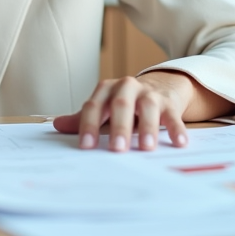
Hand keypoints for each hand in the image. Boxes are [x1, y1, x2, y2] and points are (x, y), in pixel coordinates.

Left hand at [52, 71, 231, 151]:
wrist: (160, 86)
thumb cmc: (125, 103)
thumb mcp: (104, 107)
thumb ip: (83, 118)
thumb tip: (56, 125)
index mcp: (107, 90)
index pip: (94, 106)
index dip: (88, 125)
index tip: (86, 146)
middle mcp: (127, 88)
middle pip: (121, 105)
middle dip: (119, 127)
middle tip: (116, 149)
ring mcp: (149, 94)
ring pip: (147, 108)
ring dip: (147, 127)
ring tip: (146, 147)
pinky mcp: (169, 103)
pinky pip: (173, 116)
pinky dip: (176, 128)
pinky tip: (178, 143)